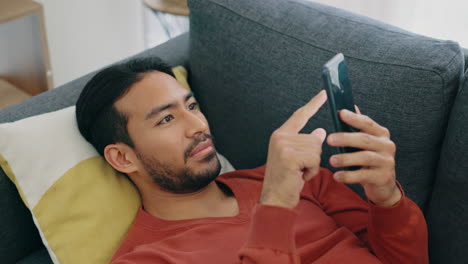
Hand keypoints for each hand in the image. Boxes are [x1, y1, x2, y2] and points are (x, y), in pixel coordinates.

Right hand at [260, 90, 327, 208]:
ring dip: (313, 165)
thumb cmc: (287, 180)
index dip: (313, 104)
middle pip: (315, 138)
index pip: (300, 115)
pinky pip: (315, 159)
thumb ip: (306, 143)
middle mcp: (279, 136)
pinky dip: (312, 171)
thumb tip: (320, 132)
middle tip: (299, 168)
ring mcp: (282, 145)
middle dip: (313, 157)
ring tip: (299, 172)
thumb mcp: (297, 158)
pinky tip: (300, 176)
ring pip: (317, 149)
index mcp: (280, 135)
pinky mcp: (289, 156)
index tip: (324, 93)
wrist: (275, 199)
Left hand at [327, 107, 401, 206]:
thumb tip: (349, 107)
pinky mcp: (383, 177)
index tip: (341, 113)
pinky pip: (363, 175)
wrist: (383, 184)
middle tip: (329, 139)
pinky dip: (349, 176)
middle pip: (365, 139)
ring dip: (346, 158)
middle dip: (346, 138)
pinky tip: (337, 176)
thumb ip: (358, 126)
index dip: (354, 118)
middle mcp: (387, 145)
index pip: (367, 123)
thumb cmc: (370, 159)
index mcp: (381, 134)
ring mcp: (387, 161)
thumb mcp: (366, 142)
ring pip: (365, 157)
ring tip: (332, 160)